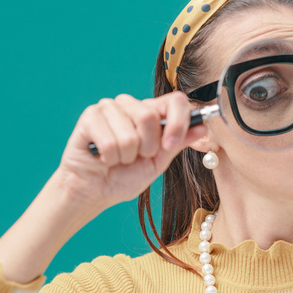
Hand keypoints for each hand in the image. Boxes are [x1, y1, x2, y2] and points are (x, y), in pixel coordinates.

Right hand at [55, 91, 207, 212]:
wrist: (94, 191)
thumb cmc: (124, 176)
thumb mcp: (158, 162)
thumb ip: (178, 142)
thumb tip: (203, 126)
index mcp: (151, 112)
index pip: (175, 101)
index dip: (178, 122)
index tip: (170, 145)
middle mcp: (130, 105)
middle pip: (150, 116)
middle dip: (147, 147)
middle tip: (135, 157)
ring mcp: (108, 108)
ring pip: (130, 133)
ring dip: (126, 156)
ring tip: (117, 158)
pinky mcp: (90, 117)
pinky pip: (109, 141)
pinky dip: (109, 157)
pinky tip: (102, 158)